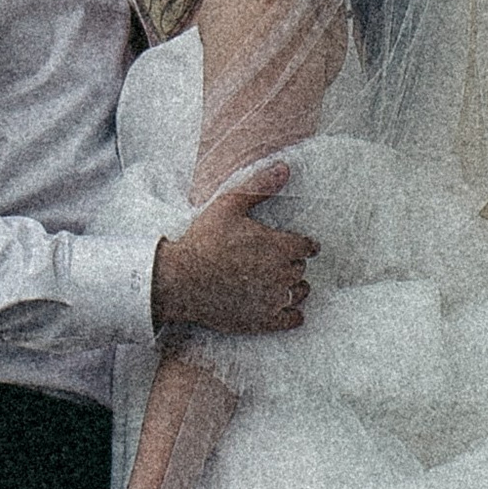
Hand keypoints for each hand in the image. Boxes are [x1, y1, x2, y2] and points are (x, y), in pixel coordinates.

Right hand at [151, 163, 315, 334]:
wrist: (180, 281)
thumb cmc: (203, 241)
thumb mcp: (229, 205)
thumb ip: (259, 187)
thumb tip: (285, 167)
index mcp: (279, 247)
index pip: (307, 246)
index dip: (302, 244)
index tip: (298, 245)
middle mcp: (282, 275)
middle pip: (301, 268)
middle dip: (292, 263)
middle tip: (277, 261)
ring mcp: (273, 300)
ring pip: (300, 292)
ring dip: (294, 286)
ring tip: (279, 282)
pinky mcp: (263, 321)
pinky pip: (293, 319)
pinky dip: (292, 313)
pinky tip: (282, 307)